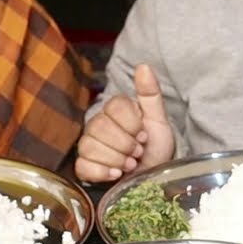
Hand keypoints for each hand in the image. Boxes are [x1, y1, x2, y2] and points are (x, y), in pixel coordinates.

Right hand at [75, 64, 175, 182]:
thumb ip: (150, 94)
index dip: (132, 125)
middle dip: (125, 145)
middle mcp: (98, 125)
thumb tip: (143, 66)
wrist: (153, 177)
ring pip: (91, 147)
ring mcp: (89, 146)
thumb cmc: (155, 148)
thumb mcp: (159, 120)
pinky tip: (116, 174)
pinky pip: (84, 166)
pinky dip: (103, 173)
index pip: (114, 108)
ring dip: (116, 159)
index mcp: (115, 111)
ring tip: (129, 164)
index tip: (143, 135)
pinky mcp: (85, 168)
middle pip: (100, 128)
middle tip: (138, 152)